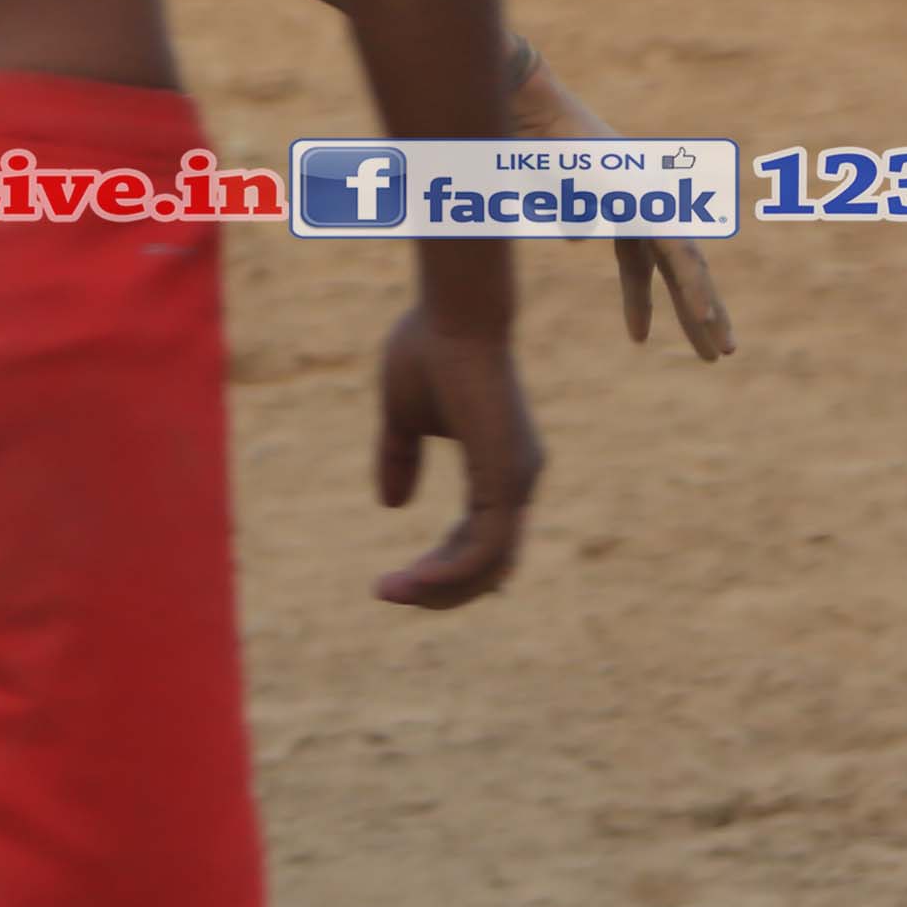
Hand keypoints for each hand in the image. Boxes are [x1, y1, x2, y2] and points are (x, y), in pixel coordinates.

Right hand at [371, 310, 539, 608]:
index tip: (397, 578)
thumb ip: (399, 459)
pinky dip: (447, 573)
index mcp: (501, 465)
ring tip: (389, 591)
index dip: (440, 565)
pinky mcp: (505, 479)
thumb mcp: (403, 417)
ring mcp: (516, 481)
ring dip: (439, 588)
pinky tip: (411, 580)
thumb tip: (391, 505)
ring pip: (488, 566)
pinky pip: (482, 549)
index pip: (479, 539)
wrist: (454, 313)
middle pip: (489, 565)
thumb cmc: (431, 349)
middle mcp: (517, 479)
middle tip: (389, 592)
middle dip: (440, 588)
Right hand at [502, 50, 735, 359]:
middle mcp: (642, 202)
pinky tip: (704, 313)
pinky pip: (678, 251)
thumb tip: (580, 236)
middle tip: (721, 355)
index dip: (641, 301)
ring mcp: (649, 198)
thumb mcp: (547, 193)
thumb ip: (568, 213)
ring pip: (687, 263)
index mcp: (620, 205)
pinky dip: (693, 285)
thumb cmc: (527, 144)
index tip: (639, 338)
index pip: (640, 263)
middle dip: (698, 312)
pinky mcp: (651, 200)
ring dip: (705, 307)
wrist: (526, 109)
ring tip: (722, 350)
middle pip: (677, 268)